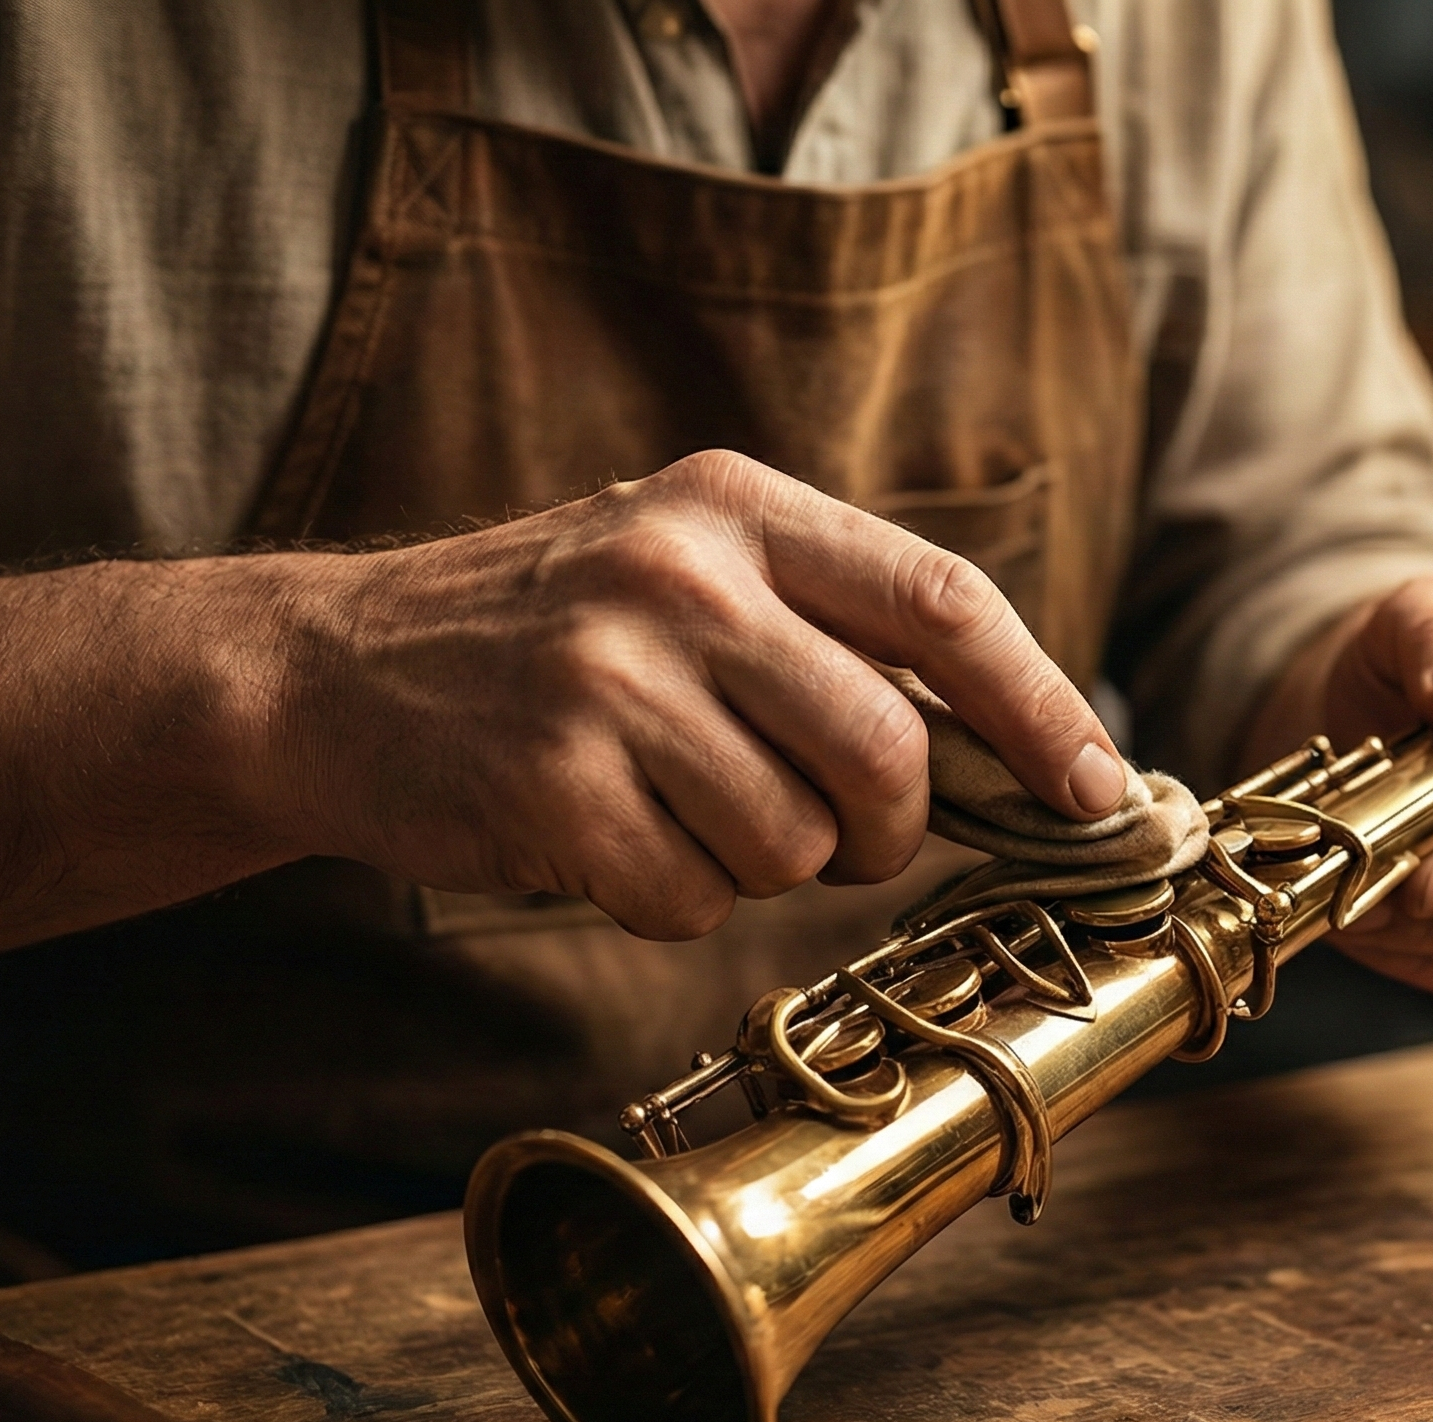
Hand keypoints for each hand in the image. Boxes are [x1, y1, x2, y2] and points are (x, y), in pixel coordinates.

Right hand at [270, 450, 1123, 938]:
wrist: (333, 674)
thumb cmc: (543, 638)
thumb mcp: (682, 573)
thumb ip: (827, 636)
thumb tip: (1008, 755)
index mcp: (735, 508)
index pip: (942, 603)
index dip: (1042, 710)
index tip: (1099, 794)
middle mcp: (679, 575)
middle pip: (885, 751)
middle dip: (886, 830)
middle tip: (837, 836)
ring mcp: (609, 679)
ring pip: (793, 846)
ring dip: (756, 867)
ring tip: (668, 809)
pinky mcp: (550, 784)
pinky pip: (691, 902)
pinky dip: (668, 902)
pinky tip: (603, 840)